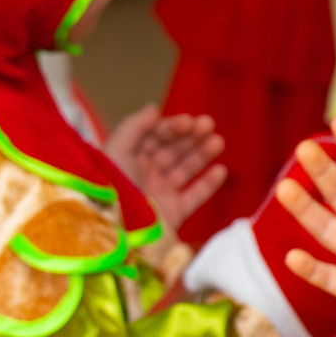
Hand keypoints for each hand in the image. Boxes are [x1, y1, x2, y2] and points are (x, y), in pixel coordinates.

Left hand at [104, 106, 226, 231]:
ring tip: (218, 142)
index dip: (172, 126)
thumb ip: (135, 126)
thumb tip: (154, 108)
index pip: (155, 137)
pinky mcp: (173, 213)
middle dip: (191, 136)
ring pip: (185, 170)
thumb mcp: (118, 150)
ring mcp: (160, 194)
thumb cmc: (114, 187)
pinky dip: (208, 184)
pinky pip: (194, 197)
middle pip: (173, 150)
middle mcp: (145, 174)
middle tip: (209, 124)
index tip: (189, 121)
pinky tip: (220, 170)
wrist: (119, 229)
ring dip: (202, 154)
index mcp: (130, 158)